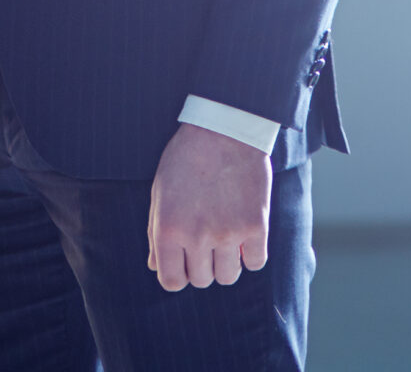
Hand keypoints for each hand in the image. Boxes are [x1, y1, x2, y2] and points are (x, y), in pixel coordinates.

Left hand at [146, 122, 269, 291]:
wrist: (223, 127)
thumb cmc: (186, 157)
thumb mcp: (160, 190)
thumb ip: (155, 232)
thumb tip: (154, 266)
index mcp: (168, 228)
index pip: (171, 282)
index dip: (177, 274)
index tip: (184, 260)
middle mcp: (197, 236)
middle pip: (201, 281)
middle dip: (202, 265)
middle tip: (205, 238)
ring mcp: (228, 233)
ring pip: (228, 276)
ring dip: (226, 261)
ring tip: (225, 234)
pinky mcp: (256, 226)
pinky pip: (255, 263)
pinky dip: (251, 253)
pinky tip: (244, 232)